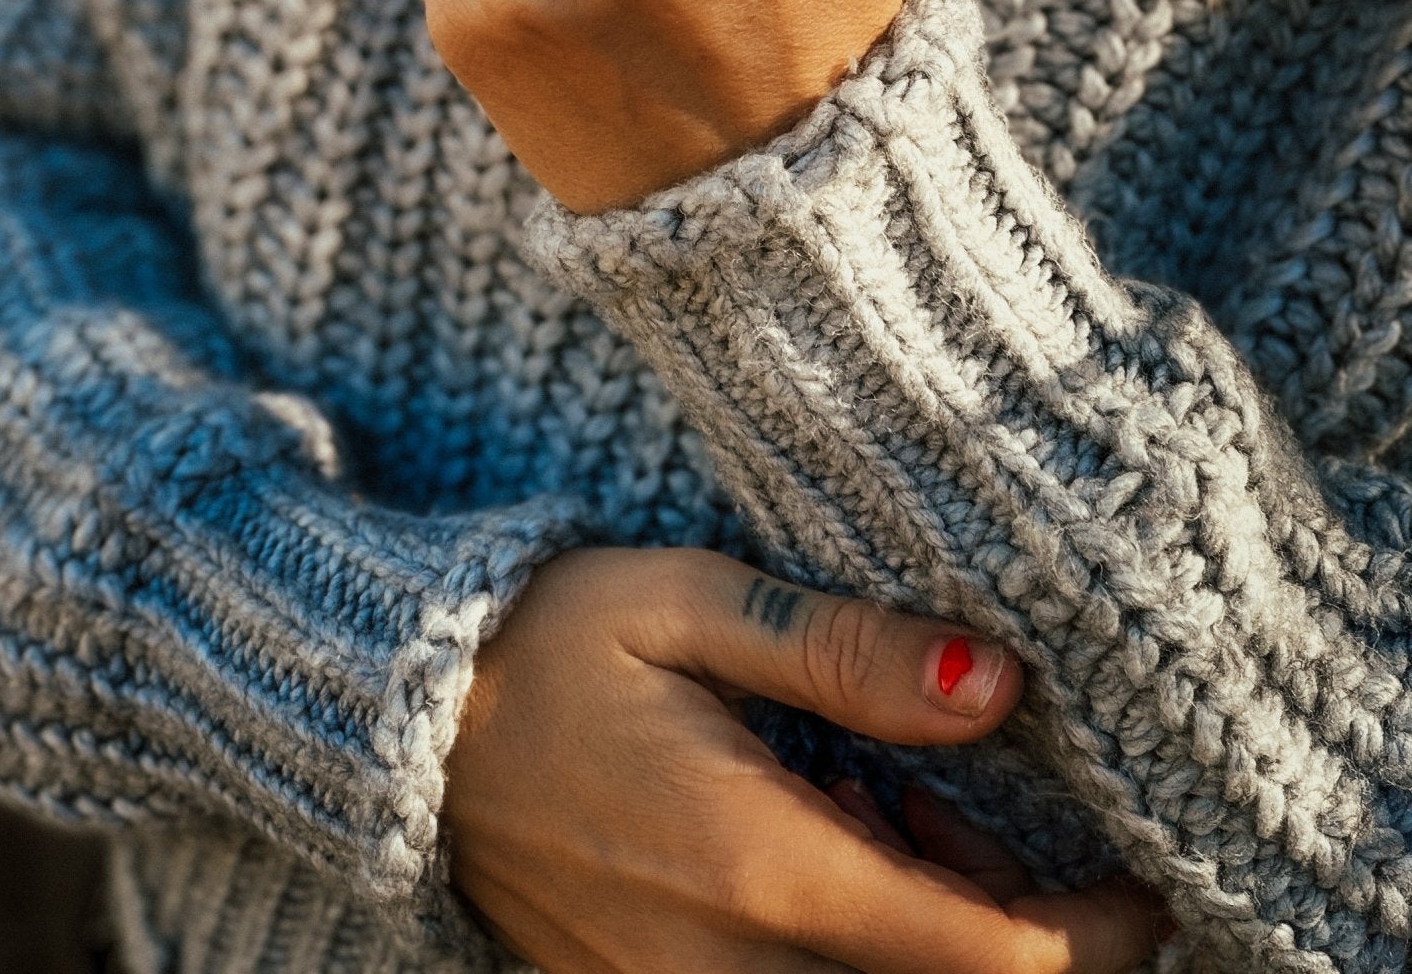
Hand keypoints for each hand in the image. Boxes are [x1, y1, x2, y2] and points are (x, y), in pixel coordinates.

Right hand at [444, 547, 1169, 973]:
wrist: (406, 727)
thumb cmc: (550, 644)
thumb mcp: (693, 606)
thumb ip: (846, 652)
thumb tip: (998, 685)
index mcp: (761, 867)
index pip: (993, 964)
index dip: (1099, 935)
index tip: (1137, 873)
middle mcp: (733, 972)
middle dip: (1018, 933)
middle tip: (990, 812)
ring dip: (938, 943)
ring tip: (902, 811)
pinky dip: (862, 954)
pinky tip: (832, 849)